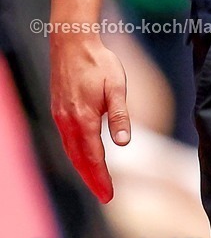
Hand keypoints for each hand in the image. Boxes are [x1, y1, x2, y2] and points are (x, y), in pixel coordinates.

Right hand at [50, 37, 129, 201]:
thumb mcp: (116, 86)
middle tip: (105, 195)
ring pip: (70, 151)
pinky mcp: (58, 110)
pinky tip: (83, 155)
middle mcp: (68, 122)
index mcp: (83, 119)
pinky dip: (75, 153)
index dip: (101, 177)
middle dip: (92, 179)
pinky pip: (66, 140)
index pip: (93, 157)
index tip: (109, 194)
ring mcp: (60, 116)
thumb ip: (119, 115)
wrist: (73, 42)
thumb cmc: (98, 62)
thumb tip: (124, 143)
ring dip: (83, 168)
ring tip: (96, 180)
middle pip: (79, 160)